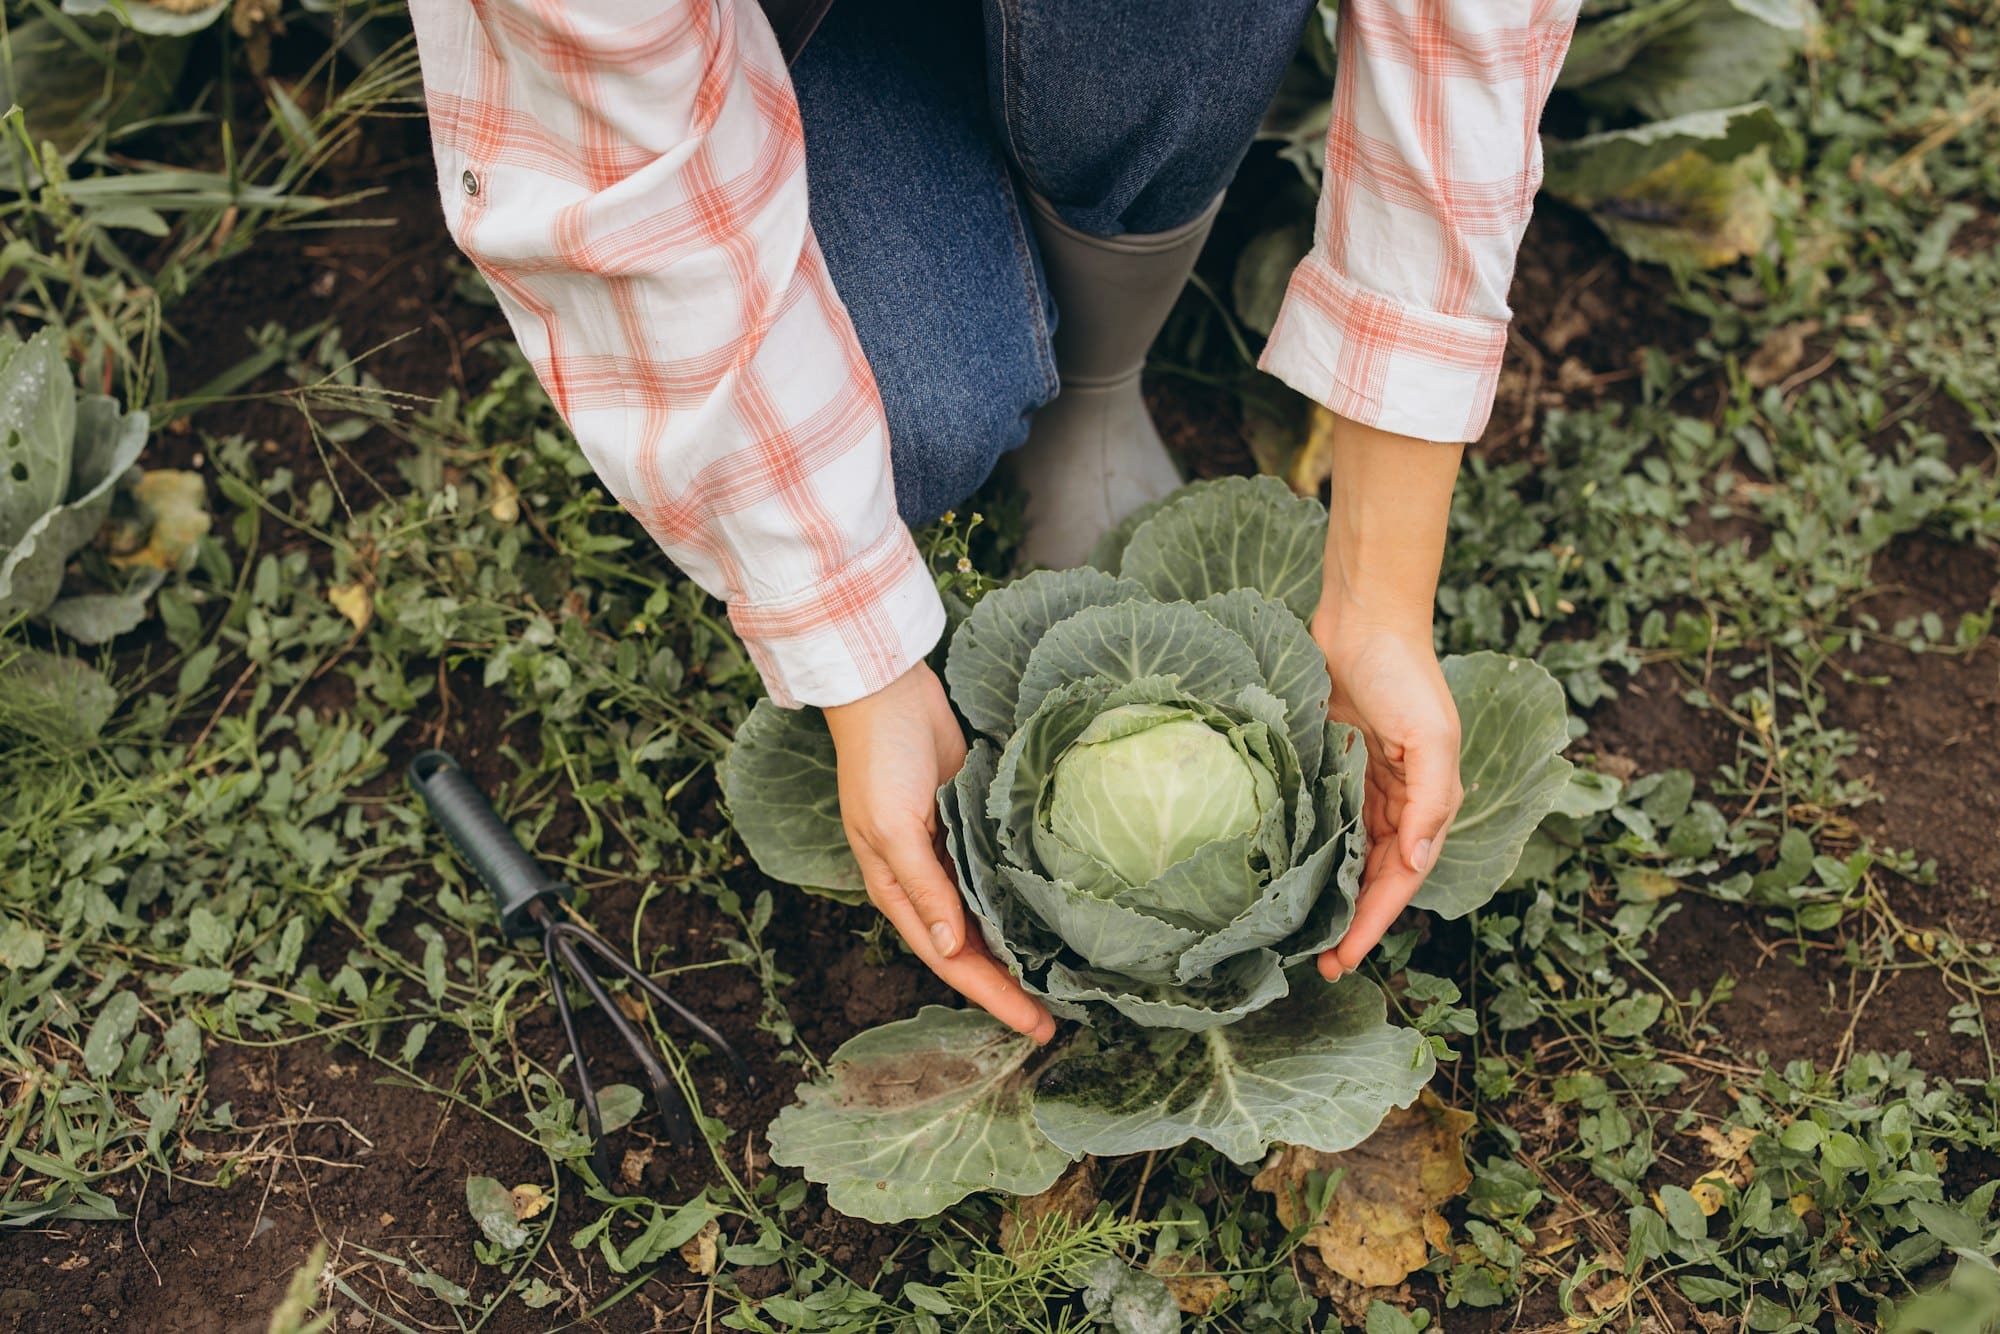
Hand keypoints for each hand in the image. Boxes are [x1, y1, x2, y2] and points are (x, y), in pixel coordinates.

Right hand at [823, 663, 1055, 1042]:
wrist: (887, 693)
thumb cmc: (880, 760)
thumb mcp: (892, 828)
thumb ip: (924, 890)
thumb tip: (955, 949)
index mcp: (897, 891)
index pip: (952, 961)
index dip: (993, 997)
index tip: (1035, 1027)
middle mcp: (924, 882)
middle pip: (974, 949)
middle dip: (1011, 987)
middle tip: (1058, 1019)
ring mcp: (949, 854)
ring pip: (989, 917)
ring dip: (1018, 949)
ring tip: (1060, 980)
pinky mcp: (970, 825)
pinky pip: (999, 874)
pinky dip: (1020, 899)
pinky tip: (1050, 913)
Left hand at [1312, 615, 1462, 980]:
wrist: (1364, 618)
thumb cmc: (1403, 672)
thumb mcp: (1430, 735)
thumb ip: (1431, 800)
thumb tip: (1417, 861)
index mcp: (1426, 799)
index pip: (1401, 877)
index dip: (1376, 920)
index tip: (1346, 958)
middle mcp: (1394, 798)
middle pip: (1372, 875)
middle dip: (1350, 920)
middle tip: (1318, 964)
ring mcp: (1357, 782)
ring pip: (1344, 853)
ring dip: (1328, 893)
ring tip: (1299, 933)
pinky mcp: (1325, 764)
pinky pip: (1319, 817)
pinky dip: (1308, 849)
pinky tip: (1284, 874)